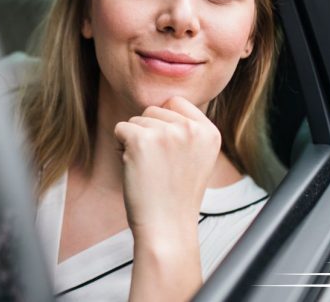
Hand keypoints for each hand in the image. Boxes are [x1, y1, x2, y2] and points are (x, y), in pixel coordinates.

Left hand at [113, 96, 221, 240]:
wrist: (166, 228)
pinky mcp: (142, 140)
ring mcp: (167, 133)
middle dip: (148, 132)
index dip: (164, 123)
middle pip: (154, 110)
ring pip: (136, 120)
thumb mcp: (195, 157)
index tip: (168, 152)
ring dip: (134, 141)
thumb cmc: (175, 195)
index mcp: (210, 132)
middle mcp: (192, 129)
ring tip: (148, 169)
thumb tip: (159, 105)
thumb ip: (185, 130)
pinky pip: (120, 128)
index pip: (177, 102)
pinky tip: (134, 168)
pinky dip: (120, 146)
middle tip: (157, 165)